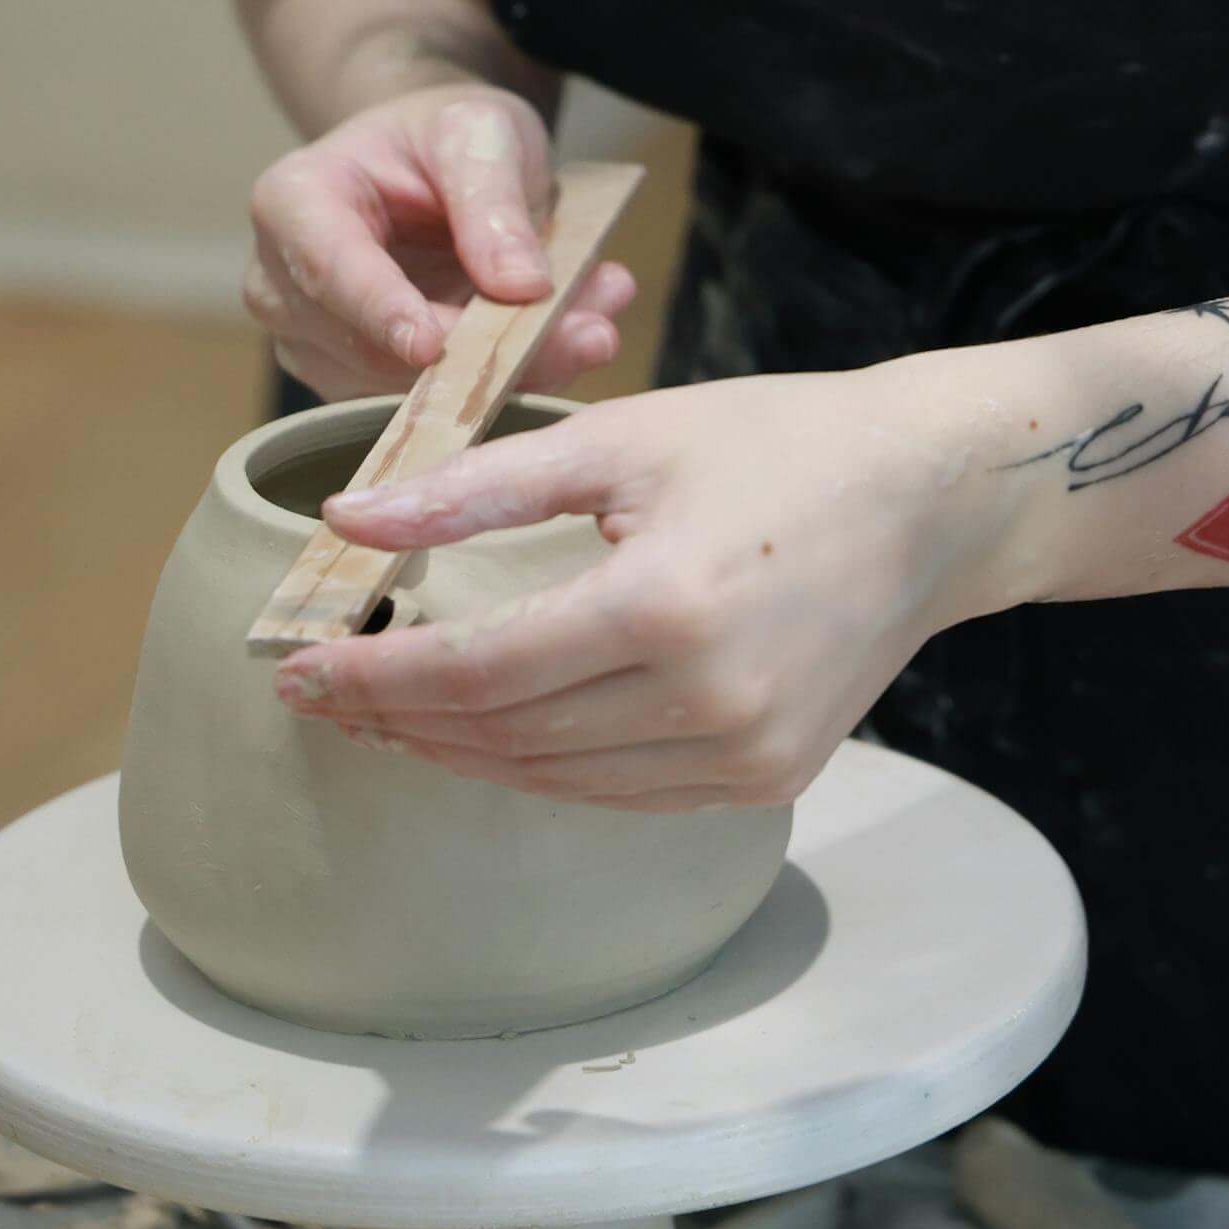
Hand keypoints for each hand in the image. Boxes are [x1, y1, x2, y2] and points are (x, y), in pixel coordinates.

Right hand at [242, 82, 634, 403]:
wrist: (433, 158)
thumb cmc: (443, 133)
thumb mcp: (480, 132)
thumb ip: (493, 199)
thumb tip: (518, 288)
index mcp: (292, 200)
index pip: (327, 265)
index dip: (379, 310)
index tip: (434, 346)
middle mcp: (282, 281)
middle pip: (370, 342)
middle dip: (479, 351)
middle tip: (588, 333)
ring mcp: (315, 341)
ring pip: (407, 386)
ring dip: (510, 368)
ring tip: (595, 328)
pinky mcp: (360, 379)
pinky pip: (431, 400)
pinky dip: (506, 377)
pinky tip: (571, 340)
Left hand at [271, 361, 1017, 810]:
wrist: (933, 496)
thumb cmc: (780, 442)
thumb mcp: (627, 436)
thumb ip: (480, 486)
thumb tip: (349, 522)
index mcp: (665, 607)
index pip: (479, 670)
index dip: (375, 676)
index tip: (295, 666)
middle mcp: (707, 704)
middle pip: (506, 736)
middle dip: (400, 716)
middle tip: (322, 688)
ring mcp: (743, 756)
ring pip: (556, 780)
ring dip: (462, 751)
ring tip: (391, 708)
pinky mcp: (767, 778)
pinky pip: (620, 792)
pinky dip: (544, 766)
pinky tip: (494, 729)